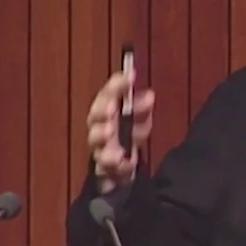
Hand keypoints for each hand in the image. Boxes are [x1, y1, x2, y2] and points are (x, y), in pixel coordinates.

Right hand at [86, 69, 154, 192]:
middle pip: (95, 116)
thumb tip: (149, 95)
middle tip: (111, 107)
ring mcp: (100, 149)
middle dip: (102, 111)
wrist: (123, 166)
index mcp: (107, 109)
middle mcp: (100, 127)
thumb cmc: (128, 134)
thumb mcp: (140, 119)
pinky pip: (107, 169)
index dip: (117, 85)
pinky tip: (126, 164)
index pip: (108, 93)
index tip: (130, 75)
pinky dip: (118, 166)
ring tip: (110, 133)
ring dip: (102, 138)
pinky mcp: (104, 170)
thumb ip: (142, 108)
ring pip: (97, 143)